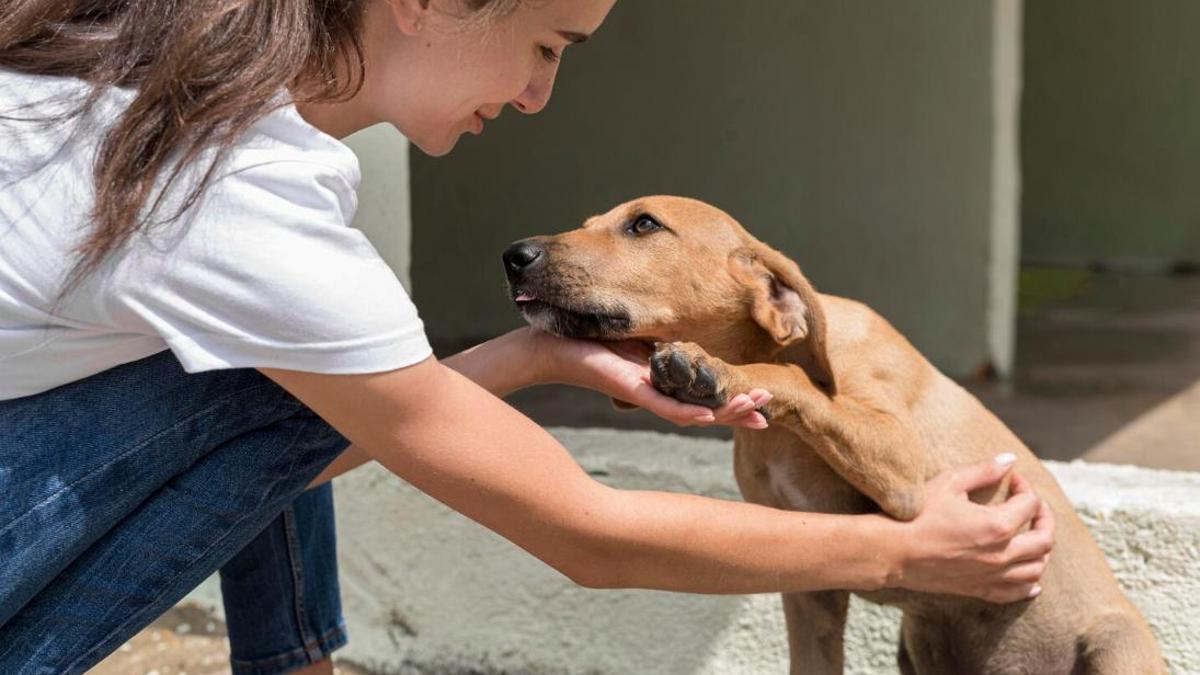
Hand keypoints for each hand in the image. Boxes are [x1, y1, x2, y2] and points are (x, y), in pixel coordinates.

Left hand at [529, 329, 771, 428]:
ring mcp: (645, 394)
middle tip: (769, 411)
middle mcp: (658, 392)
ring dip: (725, 413)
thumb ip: (662, 339)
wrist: (548, 346)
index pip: (706, 396)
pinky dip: (688, 412)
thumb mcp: (636, 335)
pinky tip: (710, 417)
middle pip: (706, 408)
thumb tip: (688, 330)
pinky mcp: (630, 389)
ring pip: (692, 413)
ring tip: (756, 411)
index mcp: (663, 380)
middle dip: (740, 409)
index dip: (735, 401)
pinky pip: (663, 407)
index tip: (764, 404)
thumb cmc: (586, 338)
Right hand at [887, 453, 1055, 602]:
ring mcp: (992, 576)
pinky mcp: (979, 589)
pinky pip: (1017, 593)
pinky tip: (1031, 577)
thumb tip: (1010, 459)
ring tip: (1031, 536)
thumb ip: (983, 470)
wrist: (892, 551)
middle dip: (1044, 518)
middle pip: (1044, 540)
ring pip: (1036, 569)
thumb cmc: (917, 515)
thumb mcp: (949, 483)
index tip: (1013, 480)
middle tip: (1033, 505)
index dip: (1025, 487)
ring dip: (1041, 551)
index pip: (1029, 504)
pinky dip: (1030, 584)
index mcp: (997, 526)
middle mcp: (1002, 555)